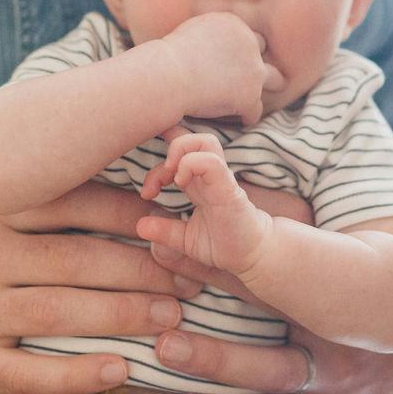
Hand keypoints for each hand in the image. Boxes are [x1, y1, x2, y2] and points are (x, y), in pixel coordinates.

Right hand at [0, 200, 202, 393]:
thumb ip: (54, 204)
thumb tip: (146, 191)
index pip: (74, 203)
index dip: (133, 215)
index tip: (180, 227)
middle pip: (76, 260)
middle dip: (142, 270)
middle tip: (190, 282)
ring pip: (60, 312)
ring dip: (124, 315)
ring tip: (172, 318)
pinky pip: (32, 372)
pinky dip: (79, 374)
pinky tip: (120, 371)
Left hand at [138, 128, 272, 277]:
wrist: (252, 256)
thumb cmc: (224, 243)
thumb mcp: (185, 240)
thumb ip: (164, 230)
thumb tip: (140, 225)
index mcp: (199, 182)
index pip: (180, 151)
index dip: (159, 158)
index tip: (148, 191)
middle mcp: (209, 175)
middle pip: (191, 137)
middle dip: (168, 149)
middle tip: (157, 183)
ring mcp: (220, 178)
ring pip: (204, 141)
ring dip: (180, 151)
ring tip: (171, 177)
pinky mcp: (228, 188)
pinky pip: (211, 162)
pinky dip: (190, 164)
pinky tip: (180, 183)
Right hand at [160, 12, 285, 124]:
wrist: (168, 75)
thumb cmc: (168, 56)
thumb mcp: (192, 32)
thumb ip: (210, 36)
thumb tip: (209, 46)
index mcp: (234, 24)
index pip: (243, 34)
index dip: (238, 48)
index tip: (231, 59)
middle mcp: (249, 43)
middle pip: (262, 49)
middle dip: (256, 59)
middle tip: (253, 72)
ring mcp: (253, 70)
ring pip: (276, 79)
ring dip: (270, 86)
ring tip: (259, 96)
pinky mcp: (249, 97)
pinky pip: (255, 110)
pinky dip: (248, 115)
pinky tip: (242, 120)